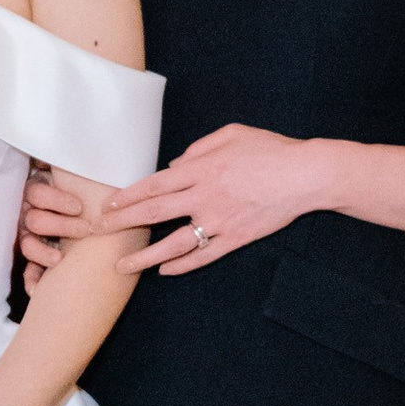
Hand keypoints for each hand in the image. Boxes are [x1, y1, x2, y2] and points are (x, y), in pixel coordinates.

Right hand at [16, 162, 98, 289]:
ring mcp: (30, 237)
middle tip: (85, 230)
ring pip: (28, 244)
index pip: (37, 193)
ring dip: (42, 252)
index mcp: (39, 189)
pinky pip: (28, 271)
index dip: (56, 199)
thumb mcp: (78, 177)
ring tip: (60, 259)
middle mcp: (30, 212)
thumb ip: (73, 165)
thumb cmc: (88, 194)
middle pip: (34, 218)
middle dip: (60, 224)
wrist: (95, 223)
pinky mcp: (34, 259)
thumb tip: (77, 142)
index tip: (79, 206)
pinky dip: (33, 280)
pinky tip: (38, 289)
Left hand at [95, 124, 326, 275]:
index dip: (128, 196)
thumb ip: (198, 149)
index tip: (108, 205)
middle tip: (99, 232)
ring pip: (174, 243)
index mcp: (201, 169)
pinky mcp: (236, 238)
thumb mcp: (231, 134)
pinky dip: (183, 265)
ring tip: (122, 266)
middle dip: (123, 223)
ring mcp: (219, 221)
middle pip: (154, 213)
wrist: (306, 175)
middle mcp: (204, 197)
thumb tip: (173, 165)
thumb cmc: (270, 149)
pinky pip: (204, 255)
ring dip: (145, 256)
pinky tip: (165, 271)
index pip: (154, 185)